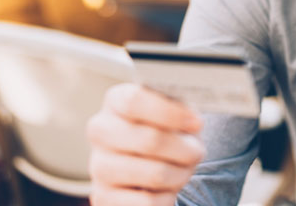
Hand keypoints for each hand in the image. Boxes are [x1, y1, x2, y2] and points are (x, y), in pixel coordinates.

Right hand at [87, 83, 205, 205]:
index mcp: (115, 100)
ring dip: (180, 175)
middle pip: (150, 140)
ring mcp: (98, 165)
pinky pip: (148, 202)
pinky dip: (167, 198)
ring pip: (154, 174)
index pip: (135, 100)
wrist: (149, 165)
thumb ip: (179, 106)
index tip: (196, 123)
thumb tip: (192, 119)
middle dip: (185, 150)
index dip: (170, 113)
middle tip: (196, 152)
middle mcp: (100, 131)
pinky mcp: (102, 197)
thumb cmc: (165, 131)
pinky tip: (166, 190)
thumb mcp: (173, 112)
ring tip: (183, 171)